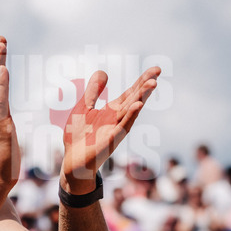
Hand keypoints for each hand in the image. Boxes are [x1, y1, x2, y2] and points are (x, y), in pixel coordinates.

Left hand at [60, 66, 159, 191]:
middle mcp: (118, 118)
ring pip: (131, 110)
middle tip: (158, 71)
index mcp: (113, 110)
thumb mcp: (84, 107)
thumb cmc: (78, 137)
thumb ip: (93, 91)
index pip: (131, 92)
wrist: (73, 161)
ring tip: (153, 84)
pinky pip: (123, 126)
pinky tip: (137, 105)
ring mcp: (116, 129)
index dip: (142, 80)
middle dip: (145, 85)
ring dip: (142, 97)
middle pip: (135, 98)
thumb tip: (104, 72)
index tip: (156, 69)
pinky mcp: (111, 140)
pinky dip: (130, 115)